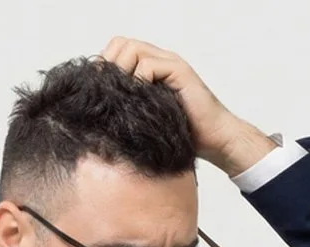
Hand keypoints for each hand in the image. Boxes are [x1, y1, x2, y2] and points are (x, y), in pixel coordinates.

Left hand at [99, 37, 277, 176]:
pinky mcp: (180, 71)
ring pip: (132, 49)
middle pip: (121, 43)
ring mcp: (171, 63)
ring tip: (123, 96)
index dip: (104, 66)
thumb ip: (126, 104)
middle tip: (106, 93)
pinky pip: (149, 65)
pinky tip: (140, 101)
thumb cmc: (182, 133)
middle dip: (109, 66)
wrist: (214, 140)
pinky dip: (139, 80)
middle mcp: (160, 60)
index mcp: (150, 68)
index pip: (117, 49)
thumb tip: (95, 106)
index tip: (97, 91)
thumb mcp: (145, 117)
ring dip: (122, 71)